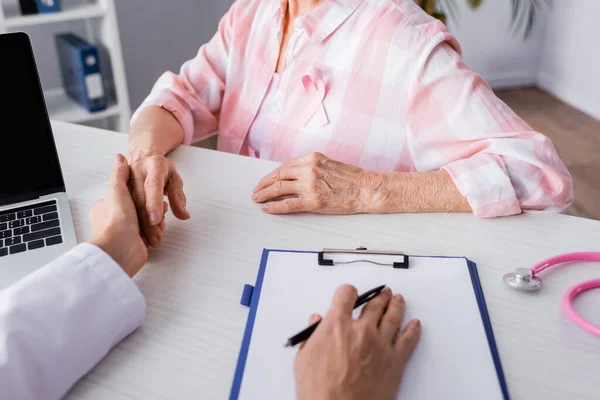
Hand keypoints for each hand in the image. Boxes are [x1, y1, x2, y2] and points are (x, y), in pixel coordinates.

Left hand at [88, 154, 163, 276]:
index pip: (126, 194)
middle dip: (150, 207)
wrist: (121, 248)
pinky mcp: (137, 243)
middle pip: (138, 208)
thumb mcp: (117, 189)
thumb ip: (119, 173)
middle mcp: (114, 220)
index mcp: (106, 206)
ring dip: (155, 219)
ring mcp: (125, 233)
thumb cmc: (117, 220)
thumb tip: (119, 158)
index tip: (148, 189)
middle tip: (159, 205)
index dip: (140, 191)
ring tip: (159, 217)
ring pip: (145, 220)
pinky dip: (156, 231)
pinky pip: (149, 233)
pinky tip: (159, 228)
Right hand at [126, 149, 189, 247]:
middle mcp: (136, 170)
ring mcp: (124, 179)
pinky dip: (131, 222)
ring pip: (129, 205)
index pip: (153, 185)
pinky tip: (139, 235)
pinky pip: (123, 207)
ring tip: (149, 240)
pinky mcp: (117, 188)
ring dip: (138, 225)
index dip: (153, 203)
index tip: (155, 220)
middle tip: (155, 239)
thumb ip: (178, 198)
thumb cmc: (161, 170)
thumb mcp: (174, 179)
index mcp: (154, 165)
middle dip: (146, 221)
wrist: (142, 155)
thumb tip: (184, 216)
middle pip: (139, 198)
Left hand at [252, 152, 381, 214]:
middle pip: (278, 176)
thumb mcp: (329, 164)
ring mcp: (309, 185)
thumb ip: (312, 167)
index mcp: (312, 158)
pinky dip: (274, 207)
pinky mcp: (313, 201)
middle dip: (264, 184)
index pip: (285, 166)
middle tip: (256, 191)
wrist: (366, 189)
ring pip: (279, 189)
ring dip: (265, 195)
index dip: (272, 174)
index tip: (266, 180)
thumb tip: (294, 175)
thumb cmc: (351, 179)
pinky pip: (287, 204)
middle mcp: (308, 169)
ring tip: (257, 199)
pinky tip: (267, 208)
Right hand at [294, 285, 420, 399]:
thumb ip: (312, 335)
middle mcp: (361, 330)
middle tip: (383, 293)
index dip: (348, 292)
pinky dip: (413, 330)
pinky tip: (415, 324)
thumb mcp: (304, 359)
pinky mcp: (395, 361)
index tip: (350, 295)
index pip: (347, 294)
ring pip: (393, 317)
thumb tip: (316, 322)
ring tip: (398, 300)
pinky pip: (408, 340)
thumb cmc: (318, 391)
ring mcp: (381, 344)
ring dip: (396, 306)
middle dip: (379, 296)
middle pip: (374, 304)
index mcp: (336, 325)